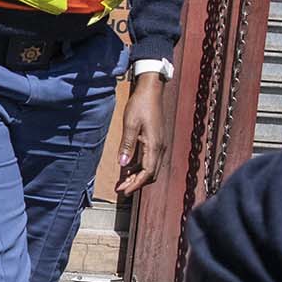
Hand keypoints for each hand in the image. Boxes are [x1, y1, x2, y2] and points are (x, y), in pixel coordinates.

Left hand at [114, 76, 170, 196]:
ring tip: (123, 181)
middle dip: (136, 183)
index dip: (136, 184)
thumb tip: (123, 164)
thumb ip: (127, 145)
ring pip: (151, 167)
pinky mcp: (156, 140)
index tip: (124, 191)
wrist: (151, 90)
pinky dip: (140, 167)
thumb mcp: (130, 124)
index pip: (147, 173)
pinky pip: (150, 159)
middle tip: (121, 188)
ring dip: (138, 176)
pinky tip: (129, 167)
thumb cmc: (140, 104)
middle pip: (151, 174)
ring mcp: (159, 144)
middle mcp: (160, 147)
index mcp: (154, 145)